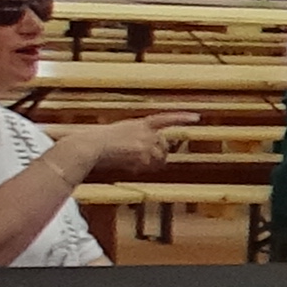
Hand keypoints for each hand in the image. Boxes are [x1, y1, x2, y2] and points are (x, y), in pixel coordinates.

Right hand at [78, 113, 200, 179]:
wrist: (89, 145)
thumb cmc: (97, 141)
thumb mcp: (119, 134)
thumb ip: (136, 140)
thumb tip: (149, 155)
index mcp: (140, 123)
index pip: (166, 119)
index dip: (182, 118)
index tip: (197, 118)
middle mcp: (147, 132)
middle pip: (164, 146)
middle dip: (160, 154)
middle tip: (144, 159)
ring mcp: (146, 143)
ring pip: (159, 158)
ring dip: (151, 163)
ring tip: (131, 162)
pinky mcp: (143, 154)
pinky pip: (148, 166)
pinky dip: (140, 168)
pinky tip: (127, 165)